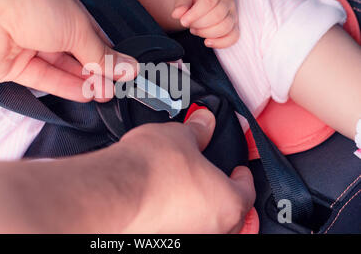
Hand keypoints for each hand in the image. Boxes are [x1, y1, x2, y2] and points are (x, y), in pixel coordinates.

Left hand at [0, 0, 137, 101]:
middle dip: (98, 71)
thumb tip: (128, 66)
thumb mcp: (77, 27)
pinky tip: (85, 95)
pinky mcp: (13, 66)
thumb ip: (101, 53)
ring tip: (106, 94)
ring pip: (62, 68)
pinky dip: (65, 87)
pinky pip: (44, 79)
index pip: (92, 33)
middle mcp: (45, 25)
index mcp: (63, 5)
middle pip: (78, 53)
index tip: (126, 71)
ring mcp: (28, 46)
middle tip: (118, 87)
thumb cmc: (28, 1)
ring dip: (84, 82)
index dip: (109, 53)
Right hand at [118, 109, 255, 232]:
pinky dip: (178, 218)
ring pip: (204, 225)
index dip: (244, 177)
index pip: (247, 192)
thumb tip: (203, 122)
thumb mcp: (181, 136)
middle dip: (224, 196)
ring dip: (200, 209)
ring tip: (187, 190)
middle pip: (230, 215)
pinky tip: (164, 203)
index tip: (240, 171)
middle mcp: (212, 229)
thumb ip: (198, 130)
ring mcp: (187, 237)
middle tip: (216, 181)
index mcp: (227, 204)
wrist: (114, 190)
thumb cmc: (151, 169)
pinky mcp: (161, 240)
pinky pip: (180, 228)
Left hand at [172, 0, 239, 47]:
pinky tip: (207, 42)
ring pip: (226, 27)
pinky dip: (220, 43)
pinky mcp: (234, 26)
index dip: (195, 14)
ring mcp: (233, 13)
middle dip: (199, 24)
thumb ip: (180, 3)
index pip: (209, 1)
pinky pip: (233, 37)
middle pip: (218, 15)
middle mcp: (227, 0)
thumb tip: (176, 14)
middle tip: (189, 25)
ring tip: (196, 30)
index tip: (183, 21)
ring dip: (207, 33)